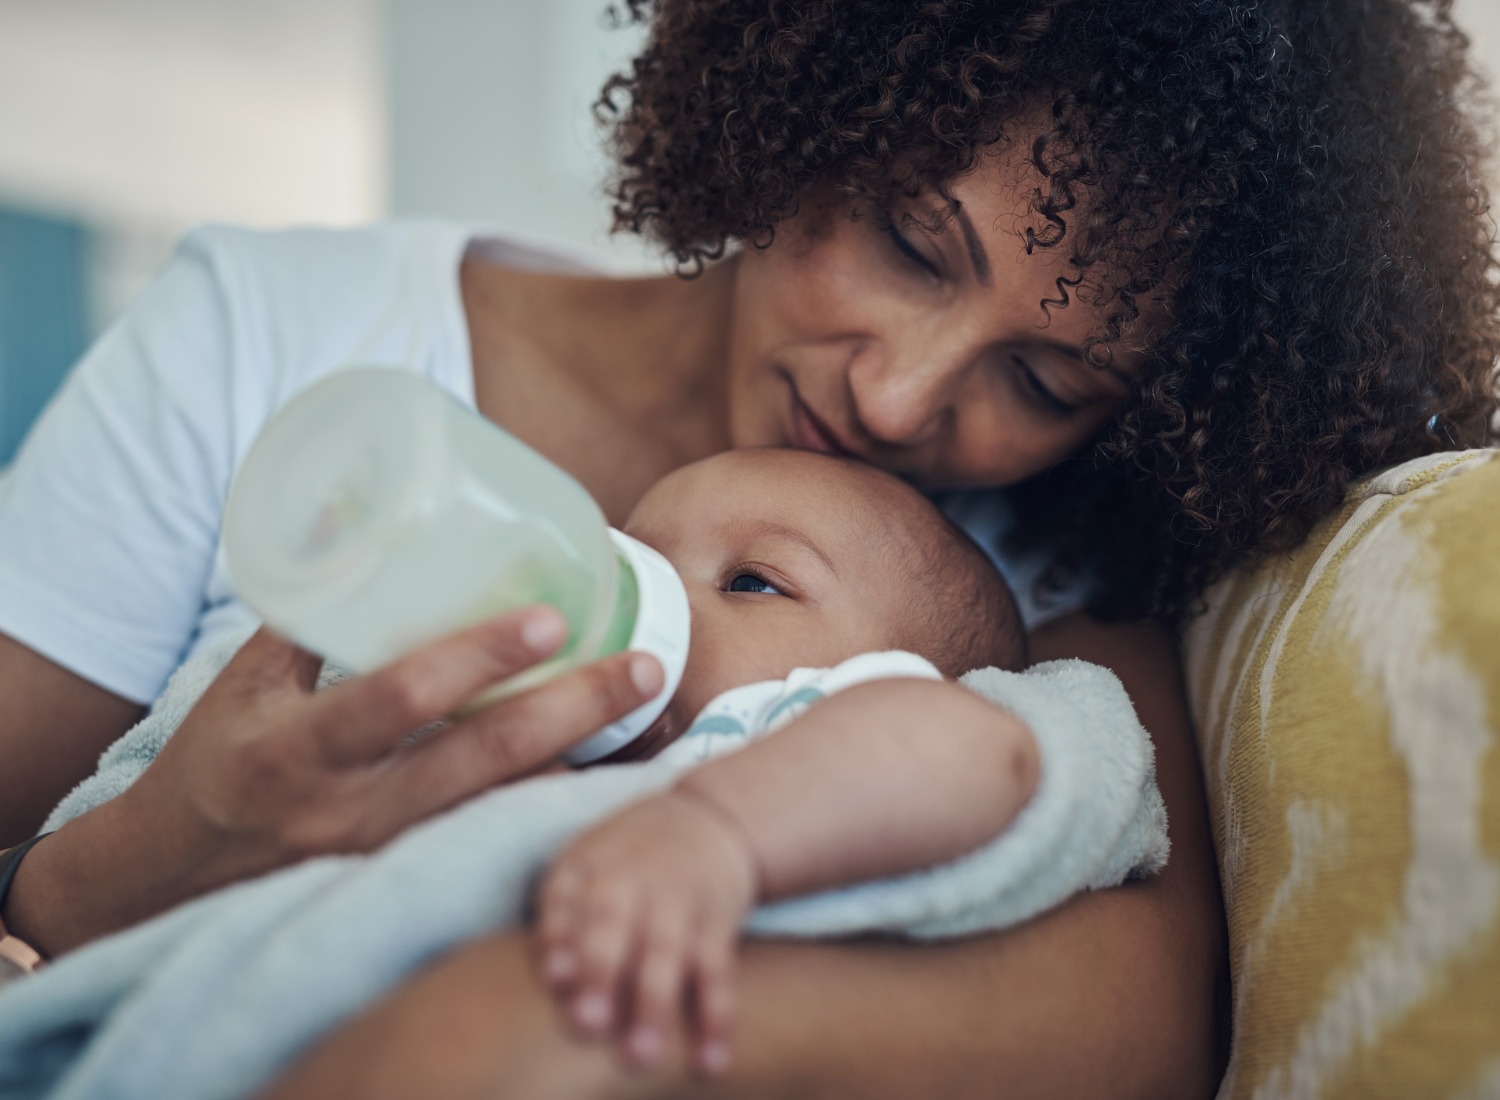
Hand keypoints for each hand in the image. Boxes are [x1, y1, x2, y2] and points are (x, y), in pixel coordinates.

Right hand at [6, 609, 663, 955]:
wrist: (169, 880)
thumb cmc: (214, 762)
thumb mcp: (244, 684)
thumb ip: (313, 616)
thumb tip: (374, 530)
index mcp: (298, 751)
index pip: (400, 700)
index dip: (476, 658)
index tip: (549, 618)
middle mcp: (350, 813)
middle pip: (483, 763)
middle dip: (573, 712)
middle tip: (645, 666)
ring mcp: (385, 856)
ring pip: (504, 807)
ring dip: (580, 759)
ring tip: (645, 708)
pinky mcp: (407, 877)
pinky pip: (492, 834)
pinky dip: (549, 797)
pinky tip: (603, 762)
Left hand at [536, 788, 758, 1075]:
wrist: (707, 818)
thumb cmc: (626, 859)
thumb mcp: (585, 863)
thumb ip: (560, 916)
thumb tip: (551, 981)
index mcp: (590, 865)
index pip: (566, 898)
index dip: (558, 937)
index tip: (554, 978)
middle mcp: (633, 879)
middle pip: (614, 924)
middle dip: (602, 973)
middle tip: (588, 1024)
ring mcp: (679, 900)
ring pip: (667, 952)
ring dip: (655, 1004)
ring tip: (641, 1055)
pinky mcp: (717, 923)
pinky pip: (718, 972)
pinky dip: (717, 1017)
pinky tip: (711, 1061)